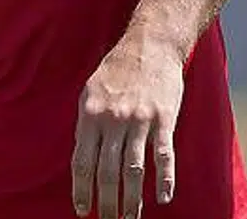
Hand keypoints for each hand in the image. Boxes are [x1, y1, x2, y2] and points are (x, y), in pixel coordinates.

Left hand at [72, 34, 185, 218]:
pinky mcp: (164, 118)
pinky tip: (164, 198)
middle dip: (107, 203)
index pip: (82, 163)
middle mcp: (113, 120)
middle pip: (107, 173)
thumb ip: (86, 123)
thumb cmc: (118, 68)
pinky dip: (165, 180)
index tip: (83, 211)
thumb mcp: (91, 90)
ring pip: (134, 170)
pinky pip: (164, 155)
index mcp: (90, 115)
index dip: (81, 191)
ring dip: (132, 200)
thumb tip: (81, 157)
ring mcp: (140, 120)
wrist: (152, 43)